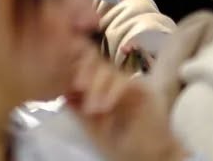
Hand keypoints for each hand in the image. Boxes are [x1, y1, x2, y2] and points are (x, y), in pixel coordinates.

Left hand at [66, 51, 187, 160]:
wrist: (150, 159)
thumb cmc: (122, 147)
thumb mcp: (93, 129)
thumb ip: (78, 111)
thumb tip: (63, 93)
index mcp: (100, 88)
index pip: (86, 67)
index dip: (75, 68)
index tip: (65, 81)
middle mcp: (114, 83)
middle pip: (96, 62)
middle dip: (84, 71)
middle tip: (76, 86)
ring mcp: (129, 84)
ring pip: (109, 70)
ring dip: (97, 87)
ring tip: (92, 109)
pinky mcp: (143, 91)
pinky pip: (125, 82)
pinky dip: (112, 92)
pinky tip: (104, 106)